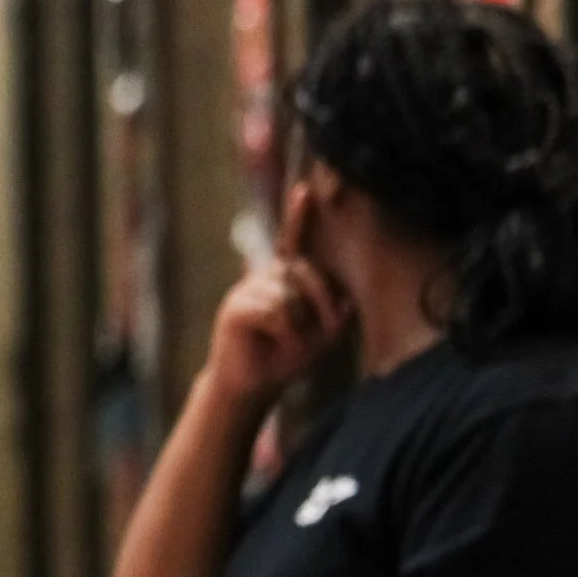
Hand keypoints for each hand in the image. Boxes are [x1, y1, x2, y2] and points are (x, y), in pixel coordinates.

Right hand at [203, 186, 351, 407]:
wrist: (252, 385)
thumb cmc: (286, 356)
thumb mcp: (322, 335)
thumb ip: (335, 313)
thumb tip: (341, 300)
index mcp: (285, 277)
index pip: (293, 242)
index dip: (297, 216)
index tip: (305, 191)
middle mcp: (265, 277)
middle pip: (305, 271)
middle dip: (324, 302)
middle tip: (324, 333)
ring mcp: (248, 289)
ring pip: (290, 295)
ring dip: (301, 327)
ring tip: (290, 344)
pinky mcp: (236, 307)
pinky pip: (275, 311)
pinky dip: (285, 334)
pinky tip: (274, 343)